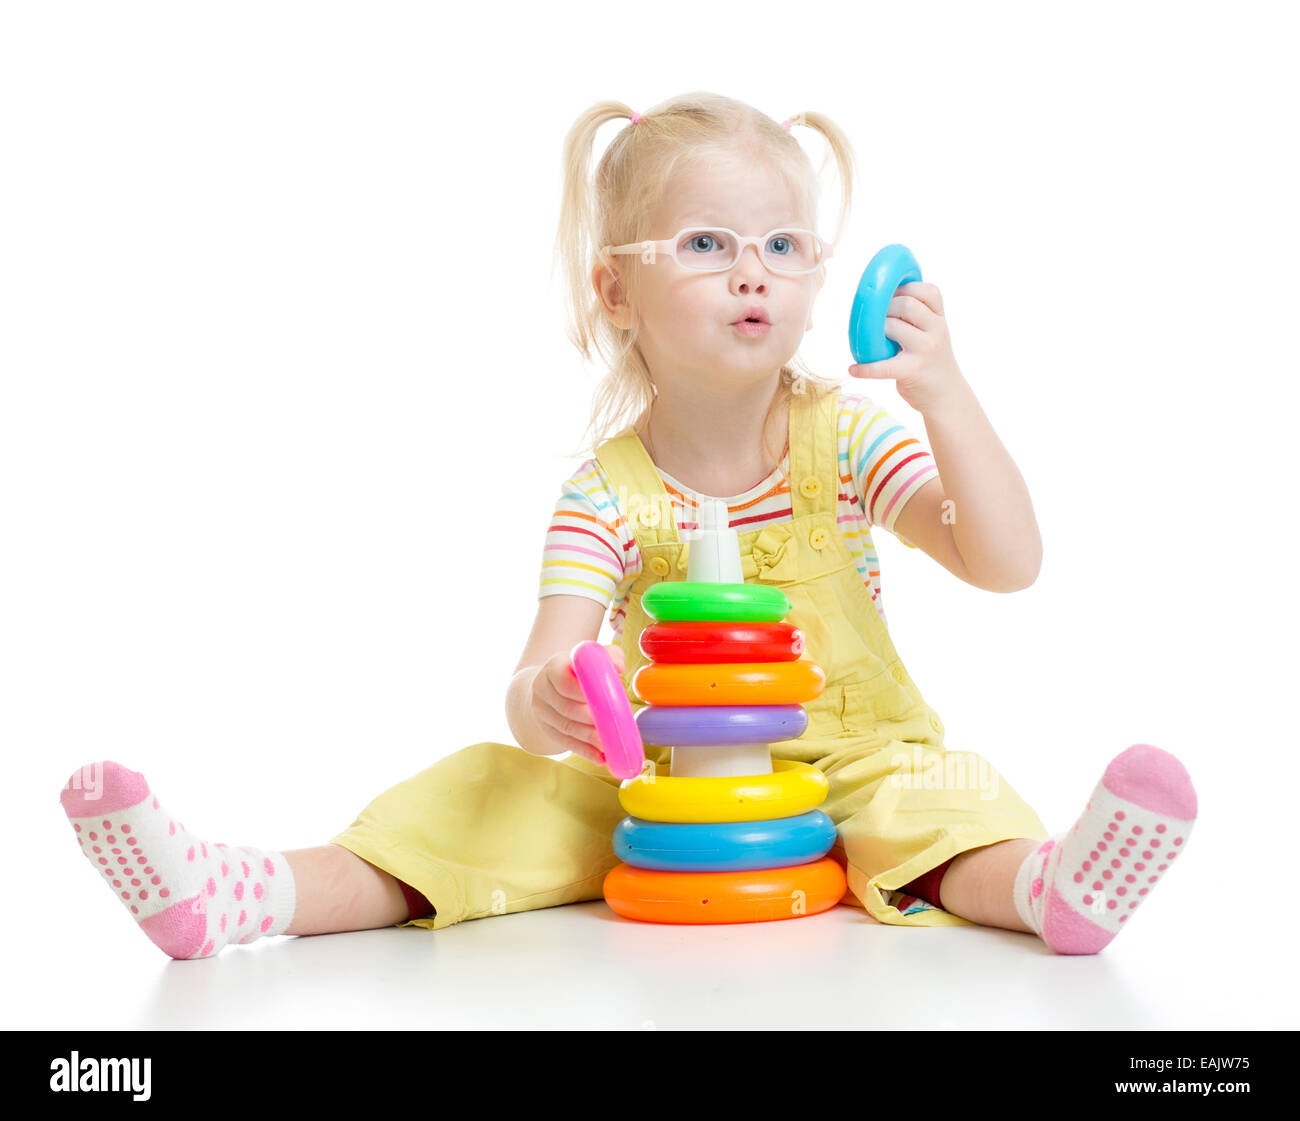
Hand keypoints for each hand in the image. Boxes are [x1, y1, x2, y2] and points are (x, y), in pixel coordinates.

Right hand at [528, 644, 625, 764]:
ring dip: (589, 739)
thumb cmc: (578, 670)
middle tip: (613, 728)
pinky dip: (584, 750)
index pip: (563, 681)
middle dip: (591, 720)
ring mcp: (541, 710)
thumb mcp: (591, 657)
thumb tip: (619, 668)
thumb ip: (608, 656)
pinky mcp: (545, 728)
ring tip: (609, 745)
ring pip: (566, 727)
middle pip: (566, 708)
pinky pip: (565, 741)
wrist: (549, 684)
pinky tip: (600, 758)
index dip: (583, 693)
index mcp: (554, 667)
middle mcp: (542, 688)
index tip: (604, 701)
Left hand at [848, 282, 964, 413]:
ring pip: (894, 327)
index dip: (905, 288)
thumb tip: (881, 297)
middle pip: (906, 304)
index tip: (891, 297)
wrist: (946, 396)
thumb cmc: (931, 360)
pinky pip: (883, 366)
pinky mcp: (913, 370)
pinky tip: (854, 369)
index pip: (927, 290)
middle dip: (885, 307)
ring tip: (866, 340)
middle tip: (875, 320)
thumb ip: (918, 315)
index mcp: (939, 318)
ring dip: (874, 331)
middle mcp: (936, 330)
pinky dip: (865, 368)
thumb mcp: (933, 333)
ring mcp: (926, 350)